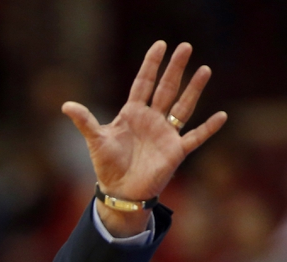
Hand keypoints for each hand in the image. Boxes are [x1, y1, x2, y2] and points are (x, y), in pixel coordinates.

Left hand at [62, 41, 226, 235]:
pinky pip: (195, 137)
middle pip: (166, 89)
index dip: (151, 65)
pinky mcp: (176, 151)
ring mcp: (166, 134)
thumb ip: (85, 121)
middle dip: (175, 68)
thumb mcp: (96, 140)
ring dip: (194, 89)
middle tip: (186, 46)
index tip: (160, 45)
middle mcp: (152, 119)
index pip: (144, 83)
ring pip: (183, 107)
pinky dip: (208, 128)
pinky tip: (221, 116)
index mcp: (133, 113)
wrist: (120, 191)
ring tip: (205, 69)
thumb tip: (65, 105)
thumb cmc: (108, 165)